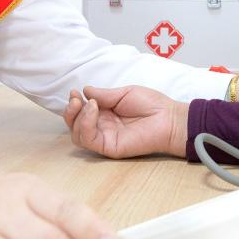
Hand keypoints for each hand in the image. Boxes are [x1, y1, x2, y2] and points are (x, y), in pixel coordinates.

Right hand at [63, 86, 186, 158]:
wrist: (169, 118)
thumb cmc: (152, 105)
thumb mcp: (124, 93)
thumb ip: (104, 95)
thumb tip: (84, 90)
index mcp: (105, 114)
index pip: (82, 113)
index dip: (74, 103)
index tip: (74, 92)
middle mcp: (102, 127)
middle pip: (75, 125)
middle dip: (70, 112)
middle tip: (75, 99)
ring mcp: (105, 138)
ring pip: (78, 134)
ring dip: (77, 117)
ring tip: (90, 104)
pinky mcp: (109, 148)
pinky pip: (89, 140)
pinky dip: (85, 123)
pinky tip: (93, 110)